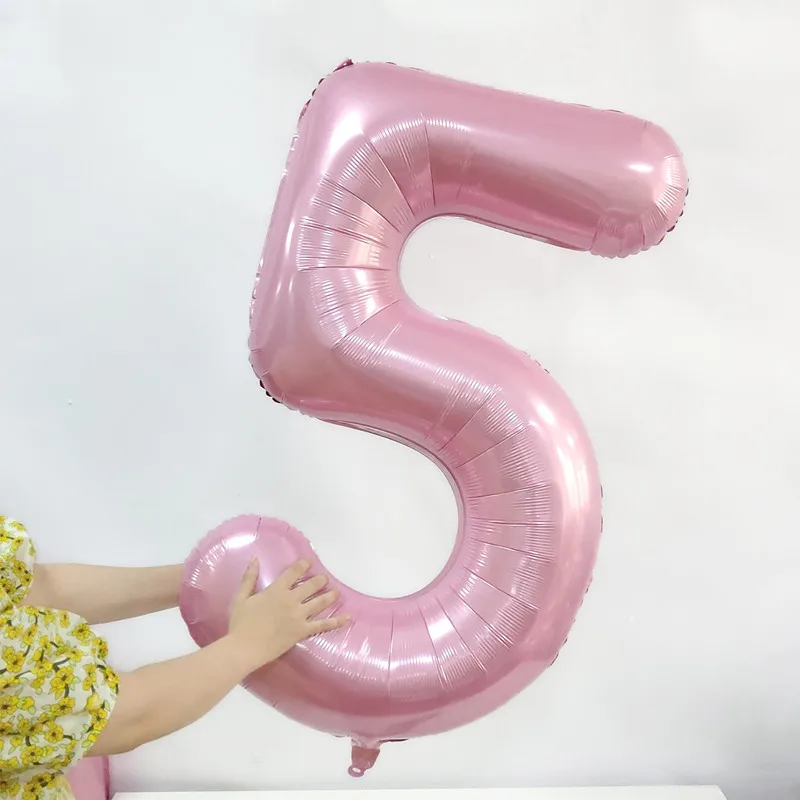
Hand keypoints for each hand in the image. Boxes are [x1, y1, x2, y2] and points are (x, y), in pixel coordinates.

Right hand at [227, 558, 348, 668]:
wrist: (244, 648)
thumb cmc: (240, 624)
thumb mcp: (241, 598)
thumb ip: (249, 578)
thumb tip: (254, 559)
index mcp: (276, 590)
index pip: (293, 573)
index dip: (302, 565)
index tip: (308, 562)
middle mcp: (291, 600)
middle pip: (310, 586)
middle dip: (319, 580)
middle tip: (324, 578)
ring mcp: (299, 616)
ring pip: (319, 602)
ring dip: (330, 596)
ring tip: (337, 592)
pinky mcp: (302, 631)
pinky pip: (323, 625)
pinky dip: (336, 621)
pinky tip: (347, 618)